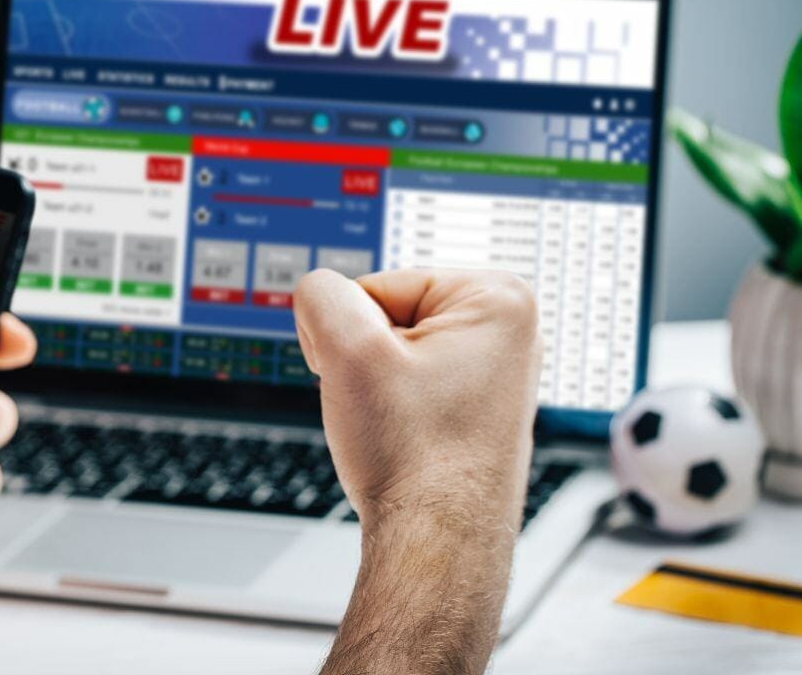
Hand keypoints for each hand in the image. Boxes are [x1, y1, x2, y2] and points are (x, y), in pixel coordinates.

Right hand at [297, 268, 541, 674]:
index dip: (352, 336)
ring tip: (400, 428)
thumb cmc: (414, 457)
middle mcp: (511, 330)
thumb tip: (321, 294)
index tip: (378, 383)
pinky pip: (409, 383)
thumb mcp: (348, 350)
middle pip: (387, 314)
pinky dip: (392, 407)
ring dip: (375, 385)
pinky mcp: (477, 404)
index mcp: (499, 297)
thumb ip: (320, 294)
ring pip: (393, 352)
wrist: (437, 545)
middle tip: (389, 410)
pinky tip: (407, 439)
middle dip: (366, 359)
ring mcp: (496, 371)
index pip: (374, 286)